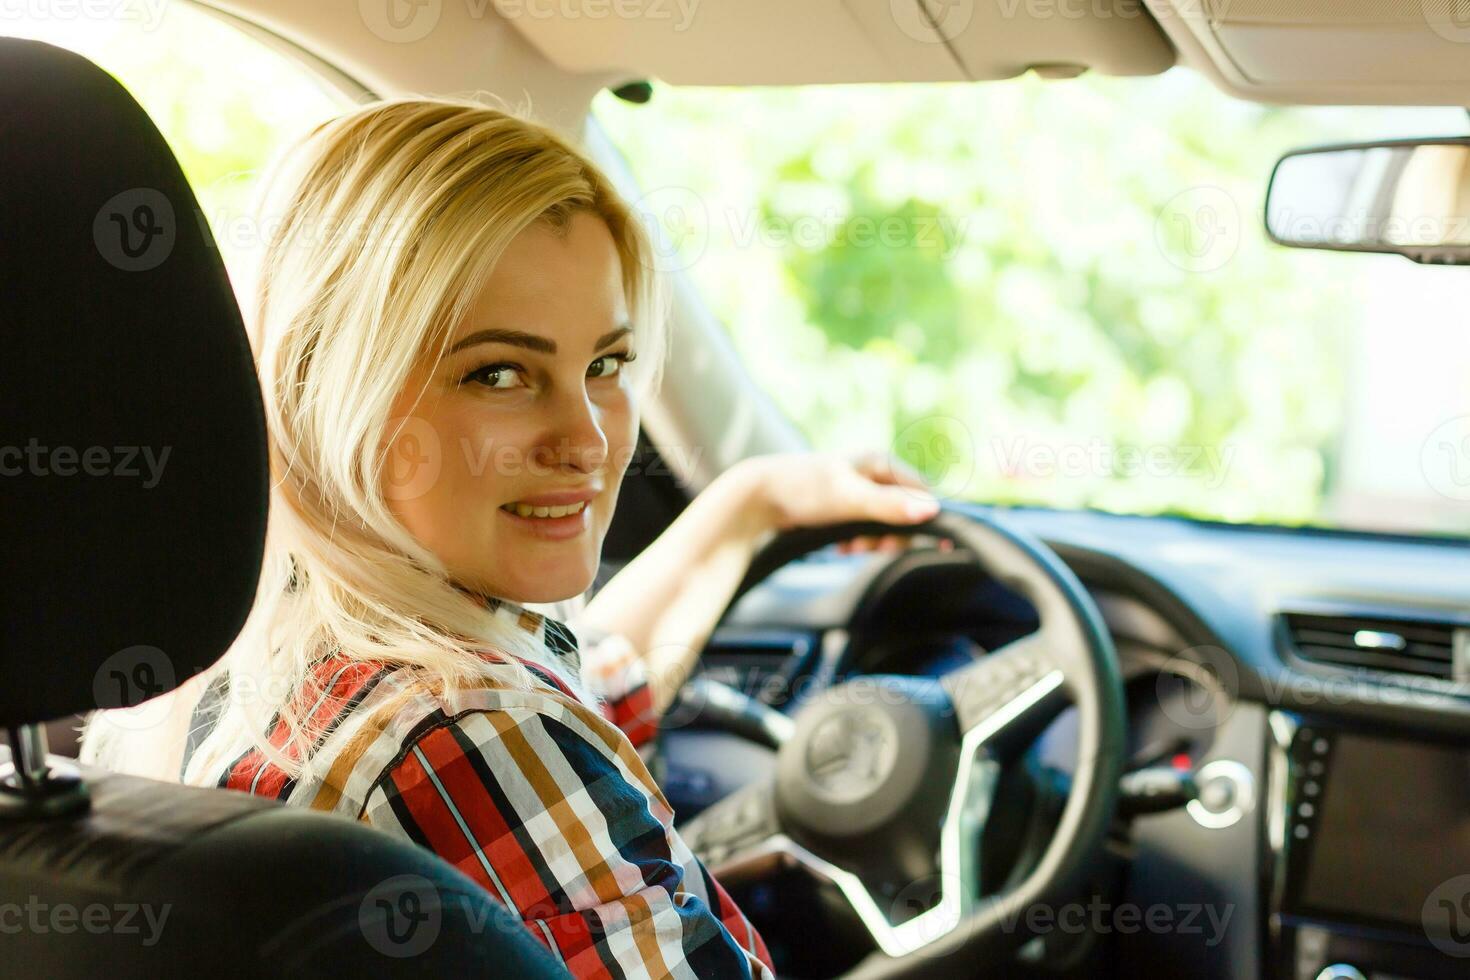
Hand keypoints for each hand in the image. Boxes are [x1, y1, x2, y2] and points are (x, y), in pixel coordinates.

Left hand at [728, 450, 951, 553]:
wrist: (757, 497)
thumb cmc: (803, 490)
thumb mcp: (849, 499)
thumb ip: (889, 506)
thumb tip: (932, 511)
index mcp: (879, 463)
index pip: (921, 491)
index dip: (927, 517)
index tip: (938, 546)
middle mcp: (870, 473)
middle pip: (903, 512)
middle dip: (891, 535)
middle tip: (872, 550)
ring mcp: (855, 489)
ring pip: (882, 524)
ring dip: (871, 542)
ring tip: (848, 549)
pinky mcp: (841, 507)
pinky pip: (862, 529)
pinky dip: (856, 542)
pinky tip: (840, 547)